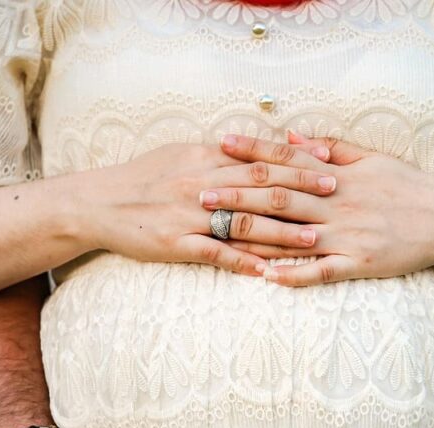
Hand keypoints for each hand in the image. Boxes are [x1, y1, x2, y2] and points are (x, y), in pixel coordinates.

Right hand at [82, 141, 337, 276]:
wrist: (98, 203)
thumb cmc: (142, 177)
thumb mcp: (180, 154)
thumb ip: (218, 155)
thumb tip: (253, 149)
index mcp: (205, 158)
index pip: (260, 156)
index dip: (296, 159)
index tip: (328, 162)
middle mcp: (201, 183)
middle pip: (259, 185)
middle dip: (300, 189)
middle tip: (334, 194)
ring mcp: (189, 216)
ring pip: (243, 222)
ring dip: (281, 232)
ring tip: (314, 239)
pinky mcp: (176, 243)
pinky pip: (215, 254)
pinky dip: (242, 263)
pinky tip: (267, 272)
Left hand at [205, 131, 433, 285]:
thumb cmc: (407, 186)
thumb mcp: (371, 158)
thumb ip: (329, 148)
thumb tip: (289, 135)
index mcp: (338, 175)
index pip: (287, 160)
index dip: (252, 153)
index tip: (219, 146)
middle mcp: (337, 203)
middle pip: (278, 198)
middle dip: (237, 195)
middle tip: (200, 193)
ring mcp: (347, 235)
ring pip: (291, 236)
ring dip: (252, 236)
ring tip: (216, 236)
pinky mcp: (358, 263)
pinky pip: (320, 272)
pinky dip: (293, 275)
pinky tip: (264, 278)